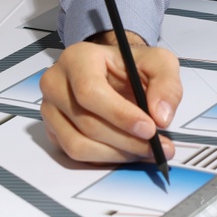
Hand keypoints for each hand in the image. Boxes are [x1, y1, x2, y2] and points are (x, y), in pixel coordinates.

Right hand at [40, 31, 183, 163]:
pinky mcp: (53, 131)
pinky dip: (105, 158)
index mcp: (78, 58)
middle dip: (126, 140)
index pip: (90, 91)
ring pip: (79, 144)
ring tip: (145, 150)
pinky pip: (76, 155)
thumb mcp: (158, 63)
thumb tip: (161, 116)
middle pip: (86, 122)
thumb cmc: (131, 66)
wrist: (114, 73)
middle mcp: (56, 83)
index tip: (149, 128)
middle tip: (157, 146)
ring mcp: (50, 110)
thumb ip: (166, 84)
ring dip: (117, 154)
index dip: (120, 114)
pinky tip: (128, 151)